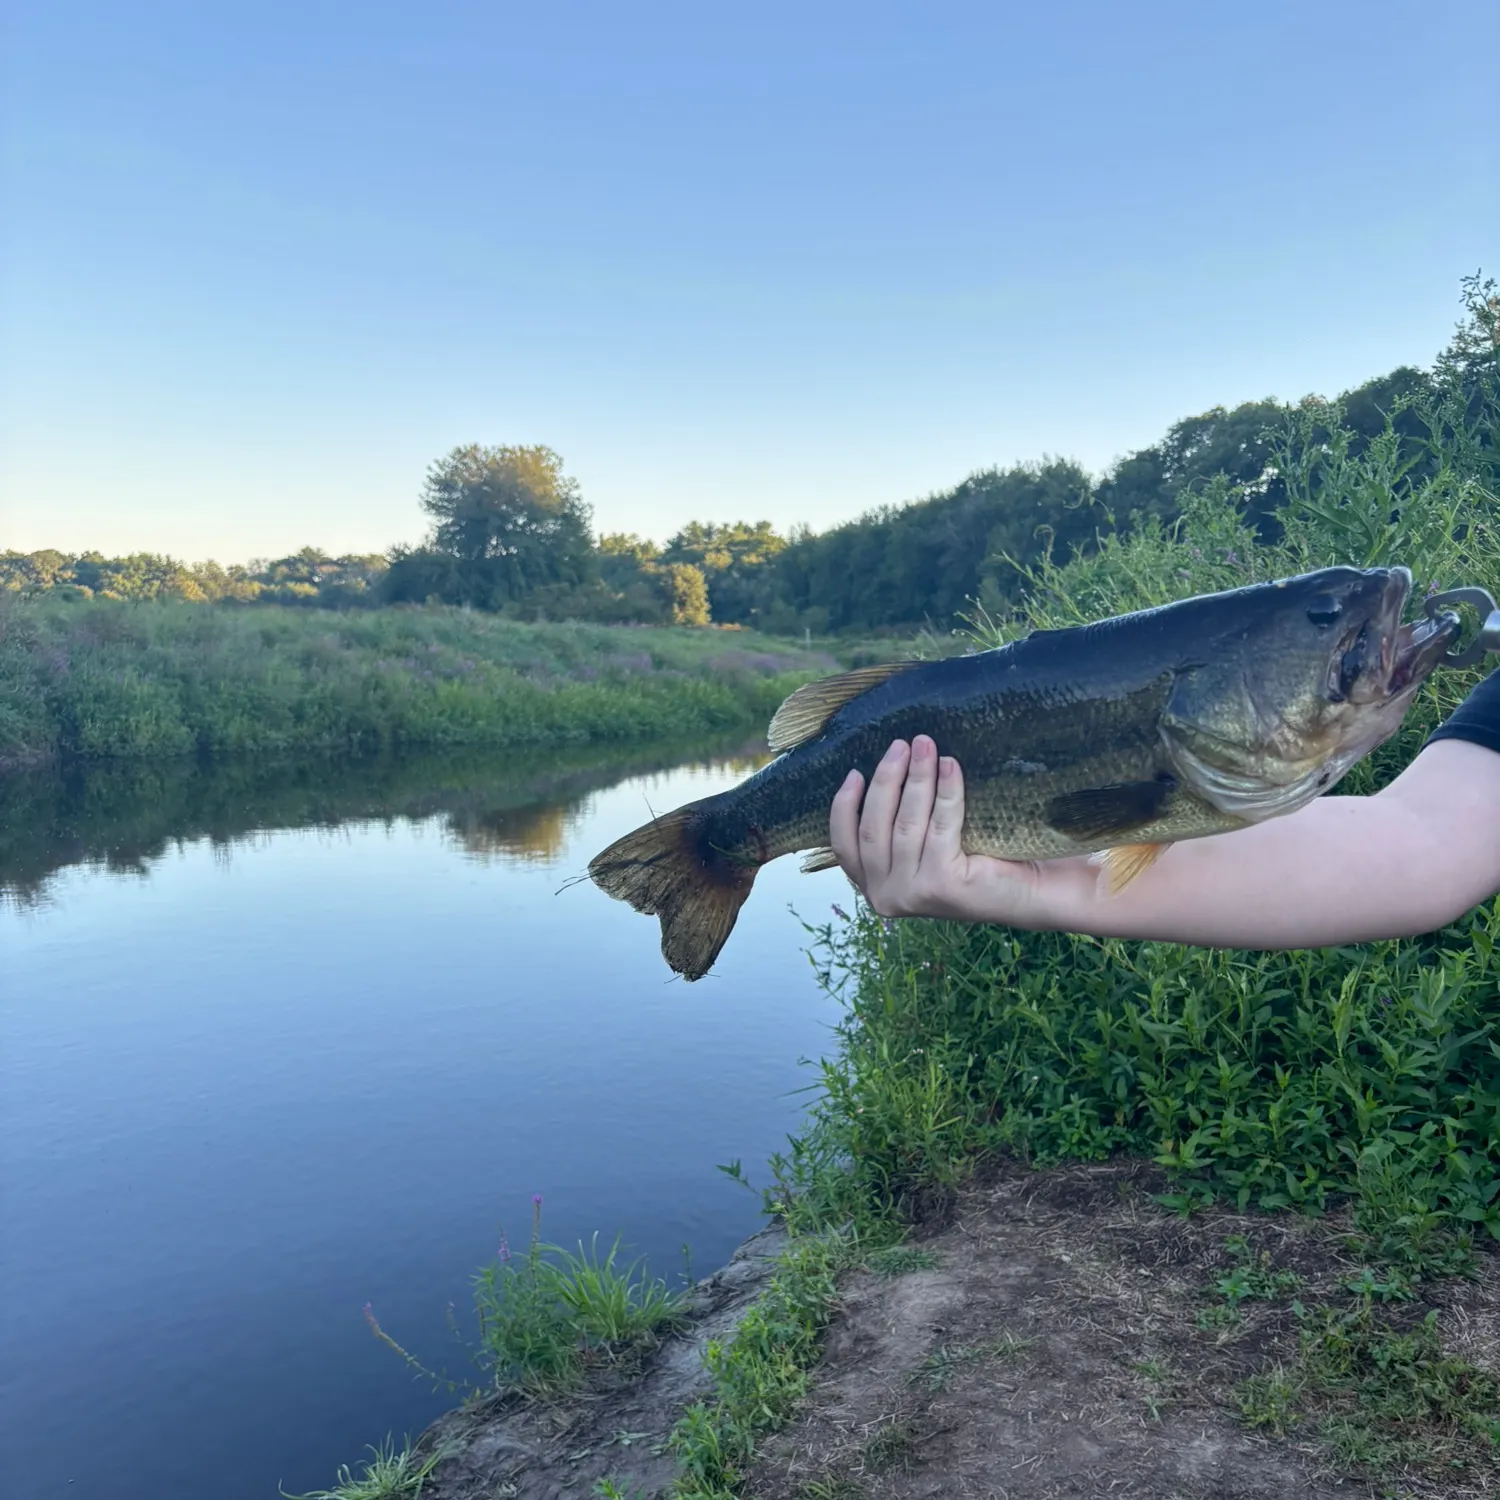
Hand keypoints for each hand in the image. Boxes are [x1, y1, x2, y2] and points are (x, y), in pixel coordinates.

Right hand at [828, 735, 1048, 923]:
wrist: (1032, 889)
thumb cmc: (978, 859)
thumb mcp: (922, 844)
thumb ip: (896, 822)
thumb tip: (887, 762)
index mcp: (875, 888)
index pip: (844, 846)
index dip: (843, 807)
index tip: (855, 771)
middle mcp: (886, 898)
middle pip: (873, 829)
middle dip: (886, 780)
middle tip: (902, 744)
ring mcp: (912, 894)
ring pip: (905, 824)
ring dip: (916, 778)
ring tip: (926, 746)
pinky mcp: (940, 885)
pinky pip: (939, 826)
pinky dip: (945, 791)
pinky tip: (950, 766)